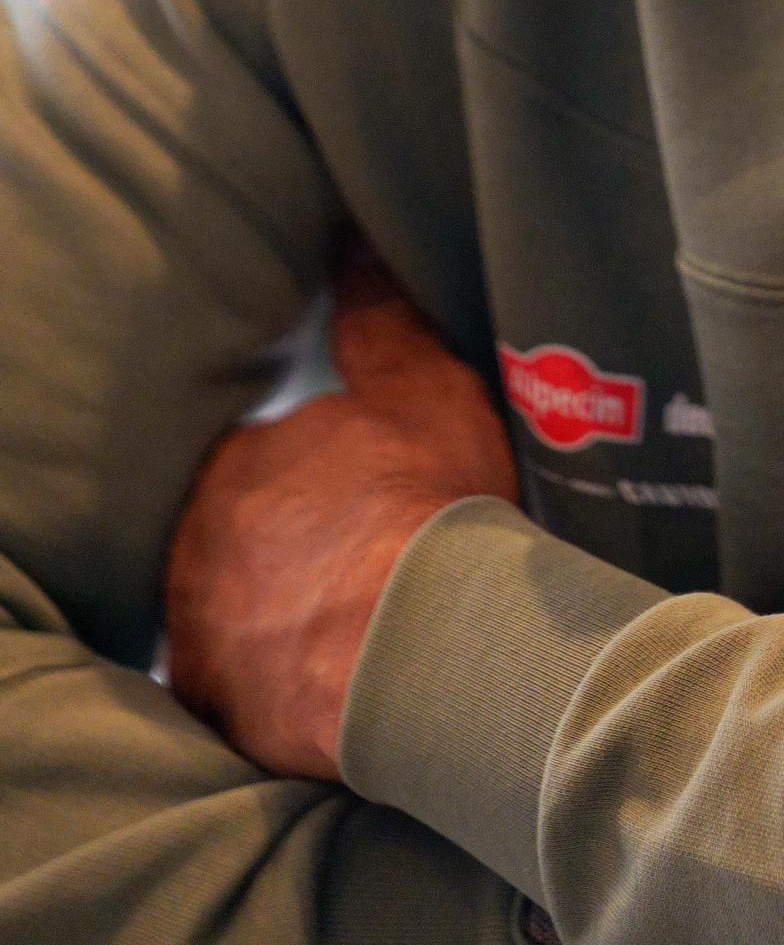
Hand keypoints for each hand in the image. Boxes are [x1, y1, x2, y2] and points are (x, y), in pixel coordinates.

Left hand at [165, 236, 519, 781]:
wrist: (419, 650)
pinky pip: (236, 687)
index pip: (267, 460)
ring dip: (278, 614)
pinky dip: (271, 684)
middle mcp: (197, 542)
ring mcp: (198, 629)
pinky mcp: (212, 703)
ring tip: (356, 629)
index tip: (368, 498)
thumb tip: (355, 240)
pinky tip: (330, 683)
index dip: (320, 477)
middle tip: (364, 564)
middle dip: (290, 546)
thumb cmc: (425, 510)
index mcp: (241, 462)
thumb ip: (382, 317)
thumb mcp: (425, 389)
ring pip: (233, 609)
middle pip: (241, 535)